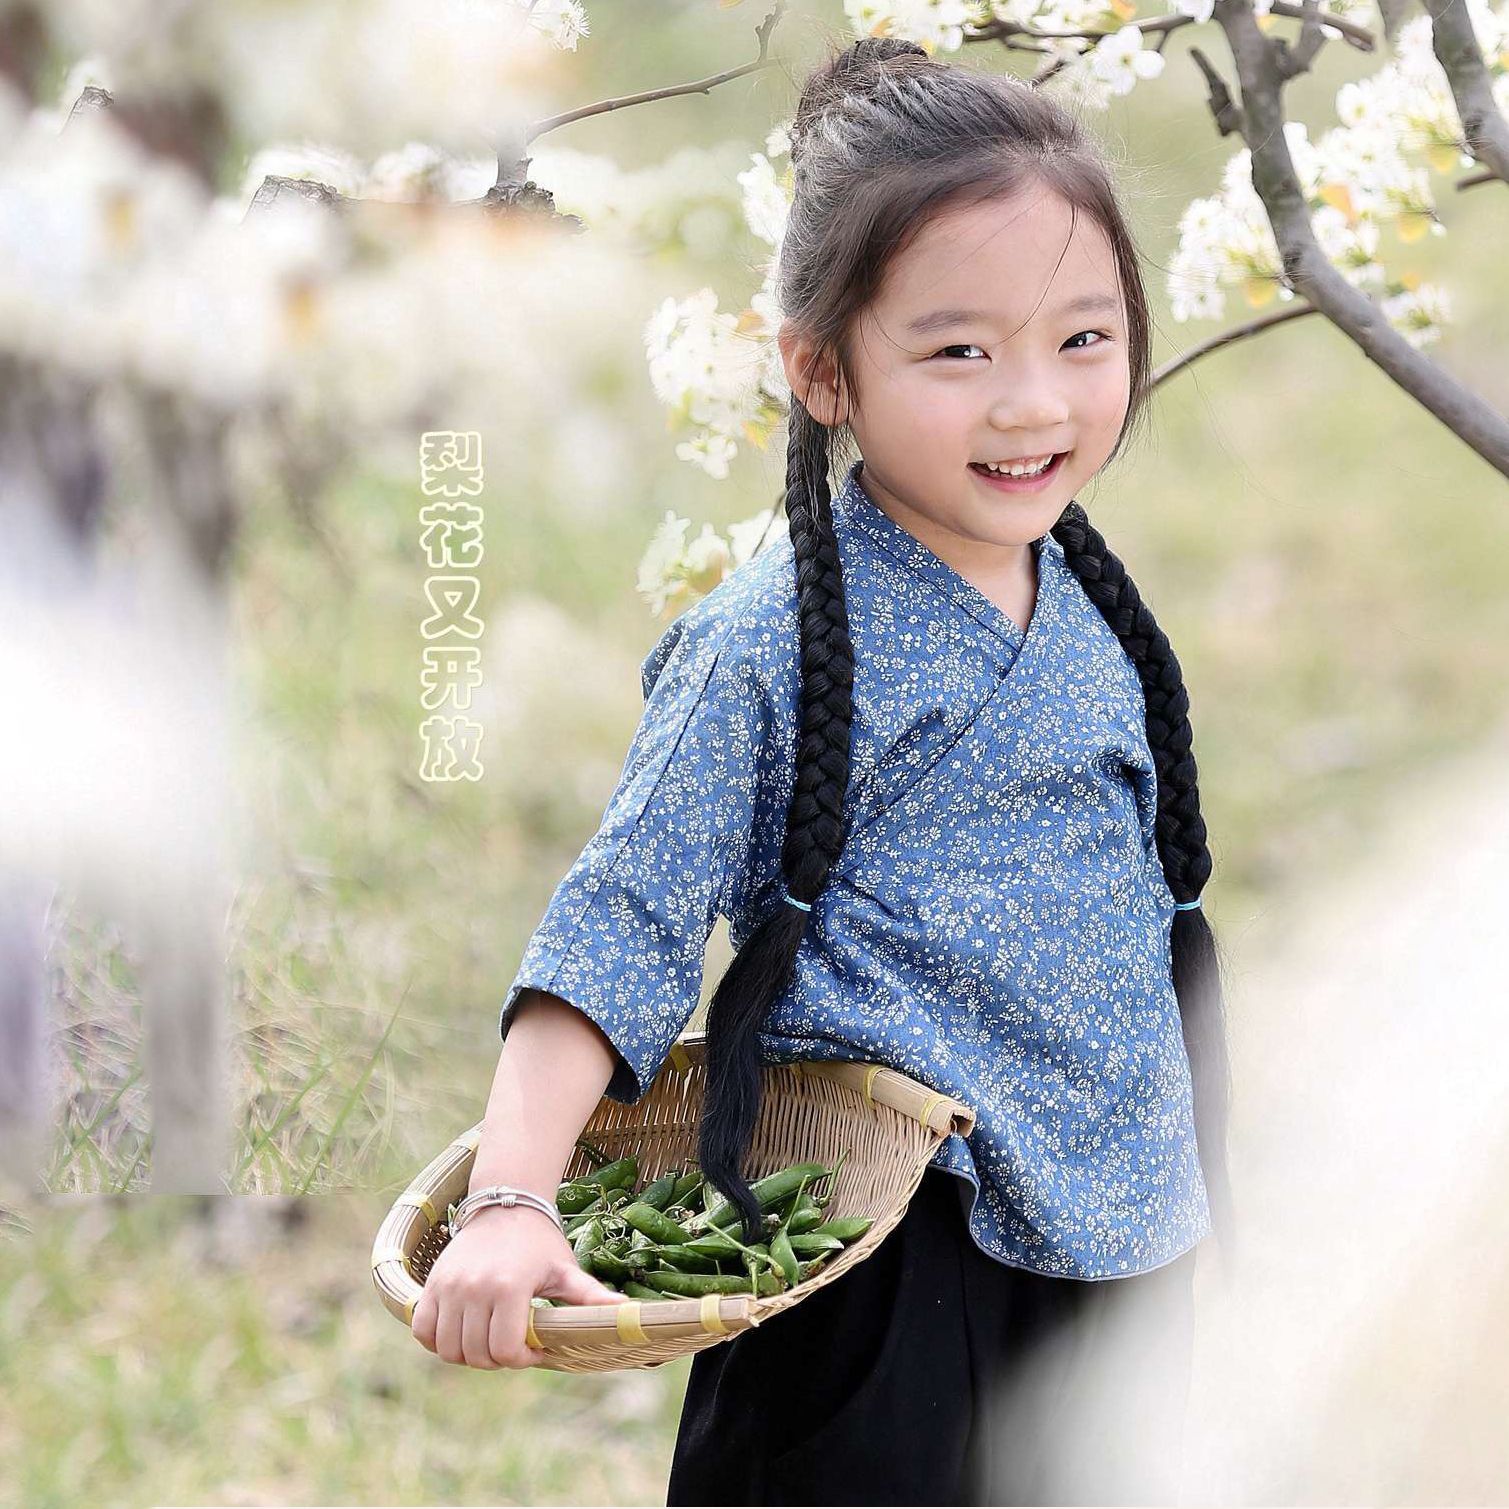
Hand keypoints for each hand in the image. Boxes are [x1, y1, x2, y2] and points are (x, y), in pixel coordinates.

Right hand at [409, 1204, 623, 1369]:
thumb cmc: (539, 1241)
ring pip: (449, 1349)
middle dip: (498, 1359)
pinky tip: (463, 1332)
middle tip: (514, 1344)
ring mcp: (449, 1286)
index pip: (506, 1351)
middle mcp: (474, 1288)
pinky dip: (438, 1341)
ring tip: (490, 1339)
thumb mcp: (565, 1268)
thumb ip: (591, 1296)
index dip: (523, 1359)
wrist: (505, 1203)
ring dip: (469, 1354)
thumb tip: (628, 1312)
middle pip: (477, 1355)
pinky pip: (423, 1331)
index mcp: (509, 1287)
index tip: (536, 1348)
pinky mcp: (432, 1284)